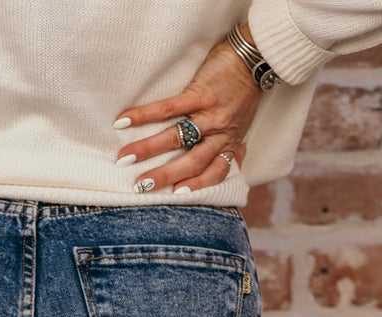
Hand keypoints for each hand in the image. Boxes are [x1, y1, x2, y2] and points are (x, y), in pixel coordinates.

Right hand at [113, 33, 258, 191]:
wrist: (255, 56)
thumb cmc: (245, 91)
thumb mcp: (244, 123)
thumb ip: (236, 142)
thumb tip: (236, 158)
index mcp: (229, 143)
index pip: (214, 173)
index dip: (196, 186)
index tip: (175, 195)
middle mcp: (220, 134)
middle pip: (192, 162)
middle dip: (165, 175)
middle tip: (140, 186)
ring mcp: (209, 114)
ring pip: (177, 138)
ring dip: (149, 149)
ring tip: (125, 157)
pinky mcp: (200, 93)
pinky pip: (170, 108)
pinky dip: (146, 115)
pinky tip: (125, 120)